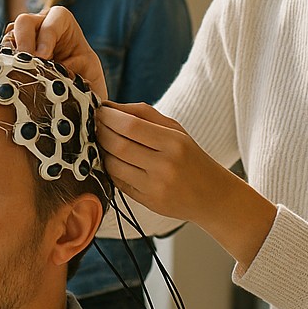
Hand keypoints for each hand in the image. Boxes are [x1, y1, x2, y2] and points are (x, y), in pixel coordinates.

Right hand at [6, 5, 108, 99]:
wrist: (77, 88)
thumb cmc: (85, 74)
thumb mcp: (88, 70)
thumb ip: (78, 69)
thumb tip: (58, 73)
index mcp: (62, 21)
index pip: (53, 20)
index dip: (46, 37)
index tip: (44, 58)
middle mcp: (40, 23)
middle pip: (24, 22)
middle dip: (24, 43)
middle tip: (26, 65)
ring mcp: (23, 36)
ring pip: (10, 36)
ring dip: (12, 55)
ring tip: (17, 74)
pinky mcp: (12, 52)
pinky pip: (3, 53)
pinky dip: (5, 64)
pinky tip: (12, 78)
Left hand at [97, 101, 275, 263]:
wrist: (212, 195)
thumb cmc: (190, 156)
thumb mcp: (175, 129)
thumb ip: (142, 113)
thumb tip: (107, 105)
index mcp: (174, 142)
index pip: (130, 125)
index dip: (108, 117)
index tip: (99, 110)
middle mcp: (165, 165)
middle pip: (118, 145)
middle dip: (100, 132)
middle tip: (95, 125)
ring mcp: (156, 187)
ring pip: (113, 165)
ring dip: (101, 151)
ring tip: (103, 142)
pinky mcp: (149, 202)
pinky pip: (118, 182)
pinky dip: (110, 169)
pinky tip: (113, 159)